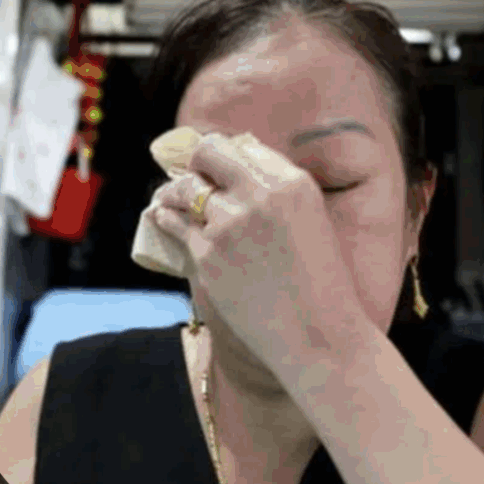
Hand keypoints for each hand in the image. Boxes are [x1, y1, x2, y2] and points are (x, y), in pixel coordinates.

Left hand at [148, 133, 366, 370]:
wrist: (319, 336)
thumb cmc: (321, 287)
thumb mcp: (311, 222)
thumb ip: (278, 195)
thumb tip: (237, 177)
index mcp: (293, 183)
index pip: (245, 147)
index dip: (227, 157)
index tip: (217, 164)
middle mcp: (259, 194)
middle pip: (209, 153)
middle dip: (198, 162)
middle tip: (193, 172)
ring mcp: (228, 224)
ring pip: (184, 188)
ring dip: (175, 190)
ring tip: (170, 195)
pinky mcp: (205, 255)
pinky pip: (175, 225)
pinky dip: (166, 218)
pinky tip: (162, 216)